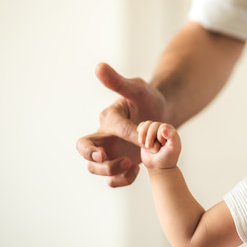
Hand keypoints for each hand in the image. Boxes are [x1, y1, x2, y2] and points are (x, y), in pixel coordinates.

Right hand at [76, 63, 167, 186]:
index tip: (145, 137)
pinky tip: (137, 170)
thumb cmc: (148, 100)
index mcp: (109, 117)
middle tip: (107, 158)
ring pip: (95, 168)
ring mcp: (111, 152)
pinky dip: (122, 179)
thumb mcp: (138, 88)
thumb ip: (119, 82)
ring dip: (110, 170)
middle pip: (86, 150)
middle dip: (93, 157)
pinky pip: (112, 179)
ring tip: (131, 164)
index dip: (127, 133)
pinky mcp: (119, 164)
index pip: (111, 126)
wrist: (161, 117)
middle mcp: (104, 136)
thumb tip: (98, 66)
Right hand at [137, 121, 180, 169]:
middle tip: (148, 146)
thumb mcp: (173, 149)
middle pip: (153, 125)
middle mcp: (162, 129)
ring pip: (146, 125)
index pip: (162, 126)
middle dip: (149, 136)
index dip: (159, 136)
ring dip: (143, 134)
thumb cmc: (167, 158)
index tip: (162, 145)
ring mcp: (153, 131)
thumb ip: (172, 137)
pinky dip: (139, 132)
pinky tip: (140, 139)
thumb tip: (163, 128)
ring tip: (142, 143)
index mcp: (171, 131)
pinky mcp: (145, 134)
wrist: (158, 166)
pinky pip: (141, 127)